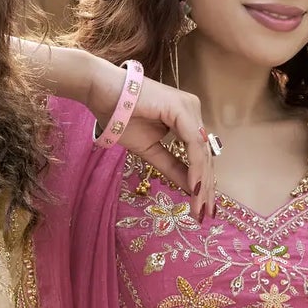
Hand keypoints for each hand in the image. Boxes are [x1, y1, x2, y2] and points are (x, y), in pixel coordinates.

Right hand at [88, 58, 219, 218]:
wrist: (101, 93)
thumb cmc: (120, 116)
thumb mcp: (150, 149)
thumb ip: (171, 166)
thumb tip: (190, 188)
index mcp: (186, 118)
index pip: (200, 154)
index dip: (202, 182)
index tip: (201, 207)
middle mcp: (192, 111)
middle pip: (205, 155)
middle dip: (206, 187)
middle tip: (205, 214)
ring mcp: (189, 108)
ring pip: (202, 152)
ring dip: (203, 182)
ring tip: (200, 207)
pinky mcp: (182, 109)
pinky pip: (193, 144)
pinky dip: (195, 168)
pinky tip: (195, 188)